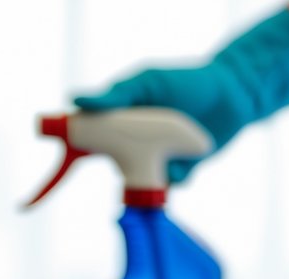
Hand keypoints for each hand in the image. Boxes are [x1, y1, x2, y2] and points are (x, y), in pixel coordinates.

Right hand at [75, 9, 288, 181]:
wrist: (235, 96)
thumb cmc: (188, 82)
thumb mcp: (149, 83)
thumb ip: (115, 94)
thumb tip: (74, 98)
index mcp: (120, 118)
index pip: (88, 138)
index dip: (70, 158)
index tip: (53, 177)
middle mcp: (135, 141)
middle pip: (116, 166)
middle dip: (125, 168)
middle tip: (145, 153)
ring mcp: (156, 158)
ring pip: (143, 182)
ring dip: (154, 175)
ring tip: (176, 153)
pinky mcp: (178, 173)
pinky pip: (170, 186)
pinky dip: (178, 176)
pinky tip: (192, 156)